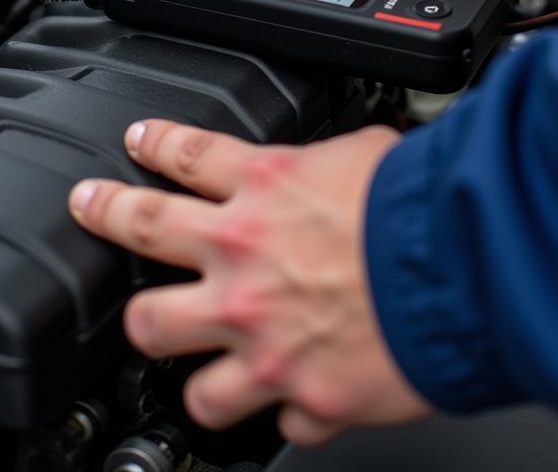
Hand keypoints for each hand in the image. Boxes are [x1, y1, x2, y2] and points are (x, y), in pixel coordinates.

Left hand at [69, 120, 431, 445]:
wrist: (464, 273)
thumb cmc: (424, 209)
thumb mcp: (371, 154)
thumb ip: (336, 163)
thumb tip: (342, 164)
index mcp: (266, 189)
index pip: (188, 155)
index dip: (155, 144)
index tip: (137, 142)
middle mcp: (244, 258)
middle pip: (142, 231)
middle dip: (108, 214)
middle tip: (93, 208)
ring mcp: (258, 332)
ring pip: (166, 342)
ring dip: (175, 343)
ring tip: (179, 344)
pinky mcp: (297, 393)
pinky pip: (269, 415)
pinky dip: (282, 405)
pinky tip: (293, 397)